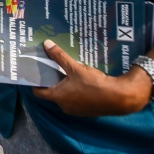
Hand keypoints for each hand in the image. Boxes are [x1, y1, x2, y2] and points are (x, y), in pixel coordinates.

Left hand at [31, 40, 151, 116]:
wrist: (119, 98)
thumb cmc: (93, 84)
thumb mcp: (75, 68)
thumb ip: (59, 56)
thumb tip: (46, 44)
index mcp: (58, 97)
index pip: (39, 92)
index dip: (35, 82)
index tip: (35, 72)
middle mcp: (64, 106)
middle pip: (52, 92)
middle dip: (52, 80)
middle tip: (51, 67)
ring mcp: (76, 110)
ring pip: (65, 95)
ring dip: (65, 85)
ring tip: (66, 70)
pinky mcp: (87, 110)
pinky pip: (76, 99)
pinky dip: (75, 90)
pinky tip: (81, 79)